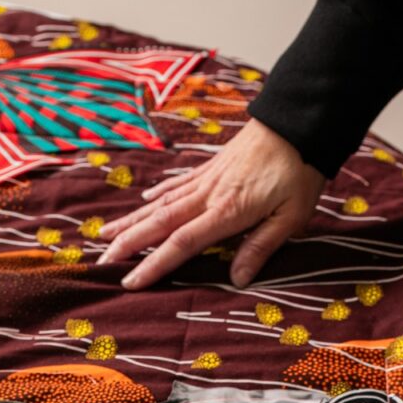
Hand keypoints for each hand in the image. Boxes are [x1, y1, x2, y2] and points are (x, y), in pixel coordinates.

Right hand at [96, 118, 325, 288]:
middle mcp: (208, 195)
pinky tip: (144, 201)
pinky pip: (177, 184)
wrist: (298, 121)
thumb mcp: (292, 216)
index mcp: (226, 211)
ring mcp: (207, 179)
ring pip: (161, 203)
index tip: (129, 281)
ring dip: (132, 220)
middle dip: (128, 243)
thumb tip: (237, 279)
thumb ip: (261, 246)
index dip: (153, 264)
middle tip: (101, 260)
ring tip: (106, 234)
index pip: (181, 243)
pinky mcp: (211, 167)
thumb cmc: (300, 170)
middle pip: (159, 222)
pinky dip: (158, 195)